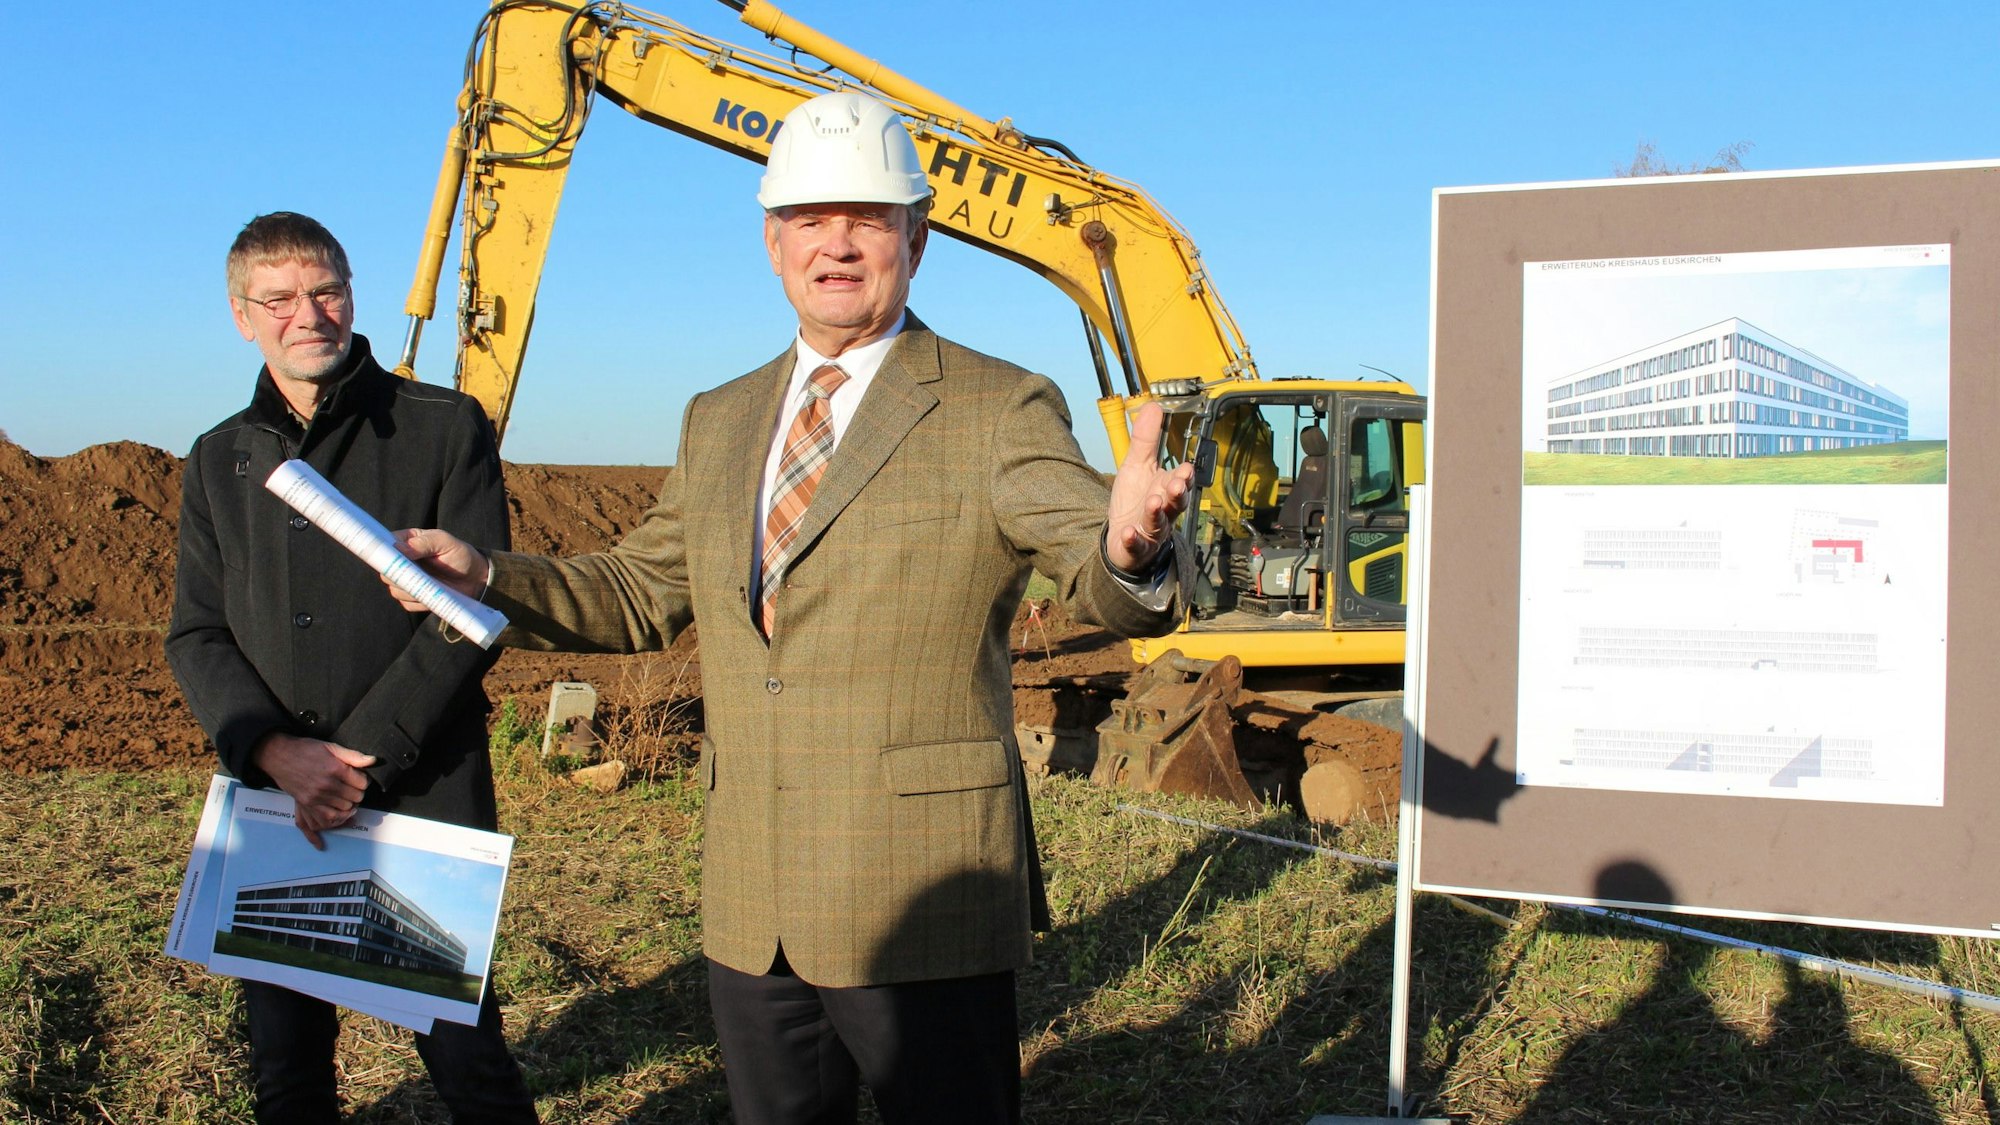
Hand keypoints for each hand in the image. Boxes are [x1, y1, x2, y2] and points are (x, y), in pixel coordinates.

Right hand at [252, 733, 377, 849]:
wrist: (279, 756)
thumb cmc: (306, 749)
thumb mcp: (331, 747)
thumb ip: (353, 756)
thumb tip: (373, 761)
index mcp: (335, 769)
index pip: (362, 782)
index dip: (363, 780)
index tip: (359, 778)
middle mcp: (327, 784)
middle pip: (355, 797)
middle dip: (357, 792)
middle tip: (353, 788)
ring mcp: (316, 796)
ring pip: (345, 809)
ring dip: (349, 805)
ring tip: (348, 798)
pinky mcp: (307, 804)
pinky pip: (328, 818)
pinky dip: (337, 817)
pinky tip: (340, 812)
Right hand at [386, 528, 489, 610]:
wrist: (476, 578)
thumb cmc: (460, 554)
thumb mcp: (445, 542)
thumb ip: (423, 543)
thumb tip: (399, 549)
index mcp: (407, 542)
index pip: (385, 546)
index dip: (384, 553)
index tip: (393, 560)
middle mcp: (403, 562)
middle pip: (386, 572)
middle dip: (399, 576)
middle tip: (417, 575)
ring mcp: (408, 581)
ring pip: (395, 590)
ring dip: (410, 591)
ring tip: (431, 585)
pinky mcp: (414, 597)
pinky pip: (407, 604)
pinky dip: (418, 602)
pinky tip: (432, 595)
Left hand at [1106, 402, 1194, 572]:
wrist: (1123, 538)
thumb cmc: (1135, 500)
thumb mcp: (1137, 466)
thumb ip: (1146, 439)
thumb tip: (1154, 406)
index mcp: (1166, 489)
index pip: (1181, 481)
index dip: (1184, 476)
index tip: (1186, 468)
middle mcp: (1164, 511)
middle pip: (1176, 503)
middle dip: (1177, 494)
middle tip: (1175, 484)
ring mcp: (1151, 531)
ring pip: (1159, 523)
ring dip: (1156, 514)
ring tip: (1153, 503)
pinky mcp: (1136, 547)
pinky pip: (1136, 545)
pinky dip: (1133, 540)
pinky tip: (1128, 533)